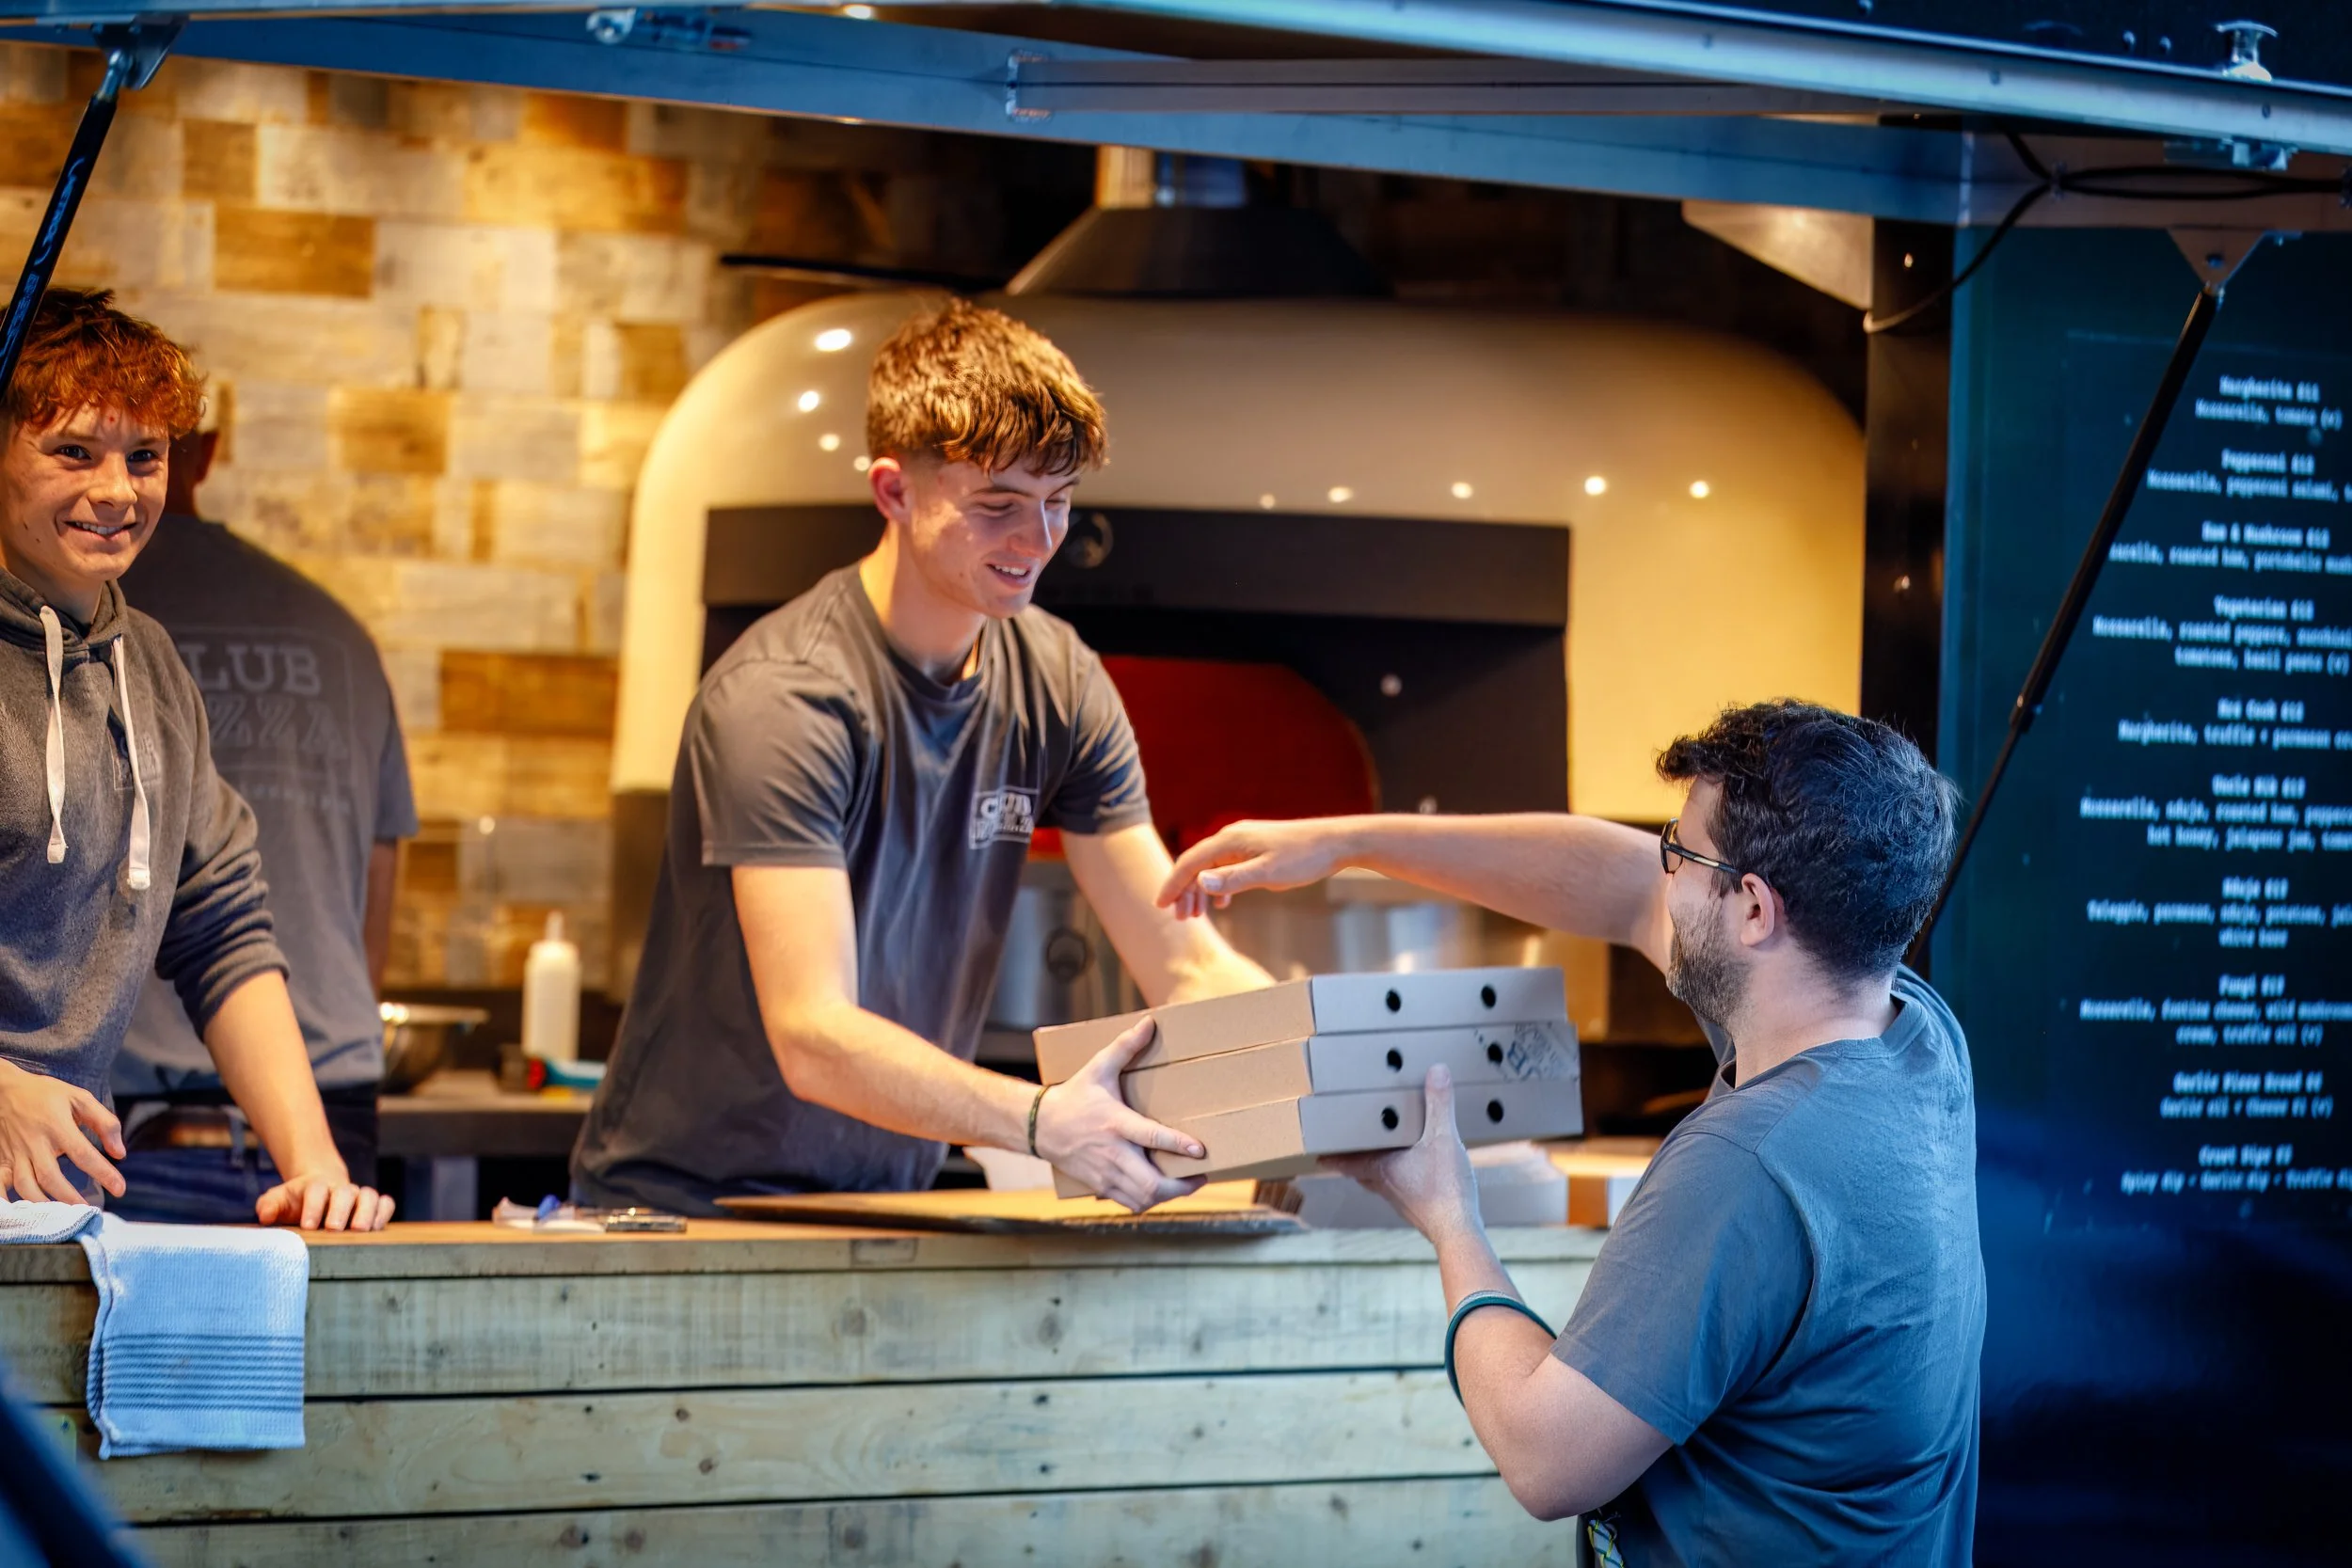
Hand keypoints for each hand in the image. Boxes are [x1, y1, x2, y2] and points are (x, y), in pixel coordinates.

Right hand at [0, 1059, 124, 1204]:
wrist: (3, 1089)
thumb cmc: (46, 1094)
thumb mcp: (79, 1098)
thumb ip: (104, 1122)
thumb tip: (120, 1152)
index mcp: (57, 1126)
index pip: (83, 1154)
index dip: (103, 1173)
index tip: (120, 1189)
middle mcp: (34, 1143)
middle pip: (50, 1177)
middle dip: (70, 1197)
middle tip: (89, 1211)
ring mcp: (15, 1153)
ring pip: (25, 1186)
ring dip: (43, 1204)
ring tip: (62, 1216)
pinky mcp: (0, 1160)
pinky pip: (0, 1185)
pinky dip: (7, 1201)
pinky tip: (20, 1214)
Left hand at [256, 1168, 393, 1230]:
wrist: (320, 1189)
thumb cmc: (297, 1201)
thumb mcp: (278, 1200)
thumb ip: (269, 1205)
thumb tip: (265, 1216)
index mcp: (316, 1186)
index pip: (317, 1191)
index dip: (313, 1207)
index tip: (308, 1226)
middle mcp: (341, 1189)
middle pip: (345, 1192)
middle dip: (341, 1210)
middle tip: (334, 1228)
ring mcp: (359, 1196)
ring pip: (369, 1196)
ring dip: (367, 1211)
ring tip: (361, 1229)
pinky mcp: (374, 1205)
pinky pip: (386, 1203)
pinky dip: (384, 1212)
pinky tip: (377, 1227)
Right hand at [1033, 1018, 1207, 1213]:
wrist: (1039, 1126)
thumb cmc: (1073, 1096)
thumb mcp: (1098, 1067)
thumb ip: (1125, 1046)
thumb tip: (1150, 1023)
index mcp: (1115, 1122)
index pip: (1151, 1137)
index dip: (1178, 1145)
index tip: (1200, 1150)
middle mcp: (1112, 1152)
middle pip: (1151, 1182)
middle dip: (1181, 1185)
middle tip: (1200, 1176)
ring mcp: (1106, 1173)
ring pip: (1143, 1198)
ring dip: (1168, 1195)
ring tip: (1186, 1184)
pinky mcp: (1100, 1186)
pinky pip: (1130, 1203)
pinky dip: (1149, 1201)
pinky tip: (1160, 1191)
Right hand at [1157, 818, 1355, 917]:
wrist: (1335, 843)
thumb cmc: (1304, 858)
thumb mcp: (1267, 873)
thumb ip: (1232, 879)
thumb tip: (1200, 882)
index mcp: (1230, 840)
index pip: (1190, 861)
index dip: (1173, 883)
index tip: (1161, 904)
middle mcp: (1232, 837)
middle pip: (1197, 864)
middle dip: (1185, 891)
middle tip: (1179, 918)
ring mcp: (1244, 842)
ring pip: (1212, 867)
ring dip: (1201, 890)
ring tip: (1195, 915)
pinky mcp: (1257, 849)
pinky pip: (1228, 867)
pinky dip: (1220, 885)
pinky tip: (1223, 903)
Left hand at [1324, 1065, 1480, 1243]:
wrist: (1459, 1231)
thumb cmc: (1444, 1189)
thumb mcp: (1442, 1138)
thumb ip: (1439, 1104)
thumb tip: (1436, 1071)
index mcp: (1381, 1168)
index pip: (1346, 1161)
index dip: (1331, 1156)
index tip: (1317, 1152)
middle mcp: (1385, 1186)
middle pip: (1360, 1171)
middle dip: (1355, 1158)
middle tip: (1350, 1145)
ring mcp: (1401, 1200)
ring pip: (1380, 1181)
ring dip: (1378, 1167)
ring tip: (1384, 1151)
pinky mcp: (1419, 1207)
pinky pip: (1403, 1188)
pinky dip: (1403, 1176)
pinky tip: (1419, 1168)